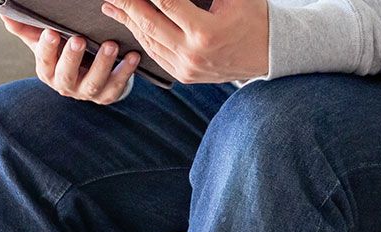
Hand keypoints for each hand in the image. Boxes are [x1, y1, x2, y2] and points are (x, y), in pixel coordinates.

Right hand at [0, 17, 139, 103]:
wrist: (89, 74)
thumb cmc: (65, 54)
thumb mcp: (46, 42)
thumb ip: (28, 30)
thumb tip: (5, 16)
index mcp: (48, 72)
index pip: (44, 62)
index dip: (46, 49)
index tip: (50, 32)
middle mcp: (66, 85)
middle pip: (66, 76)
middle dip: (71, 58)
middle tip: (78, 39)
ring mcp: (87, 92)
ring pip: (93, 83)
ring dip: (103, 64)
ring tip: (111, 45)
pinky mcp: (107, 95)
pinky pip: (116, 87)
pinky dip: (126, 73)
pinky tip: (133, 57)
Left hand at [100, 0, 268, 82]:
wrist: (268, 54)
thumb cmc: (254, 16)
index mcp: (205, 32)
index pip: (168, 3)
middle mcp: (191, 54)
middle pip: (150, 24)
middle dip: (128, 4)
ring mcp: (185, 68)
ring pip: (149, 41)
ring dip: (128, 21)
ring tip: (112, 6)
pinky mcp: (182, 75)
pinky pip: (156, 54)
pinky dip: (142, 37)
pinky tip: (130, 24)